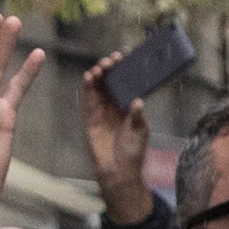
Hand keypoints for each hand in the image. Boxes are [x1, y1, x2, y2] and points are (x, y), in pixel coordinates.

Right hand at [80, 51, 155, 214]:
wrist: (118, 170)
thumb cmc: (133, 152)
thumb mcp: (140, 132)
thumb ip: (138, 116)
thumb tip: (138, 101)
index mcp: (130, 106)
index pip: (127, 83)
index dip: (125, 70)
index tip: (125, 58)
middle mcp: (115, 105)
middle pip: (111, 81)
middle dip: (110, 69)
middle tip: (112, 61)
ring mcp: (102, 110)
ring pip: (98, 87)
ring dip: (98, 76)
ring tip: (100, 68)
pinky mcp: (91, 117)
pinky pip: (88, 99)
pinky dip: (88, 88)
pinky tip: (89, 77)